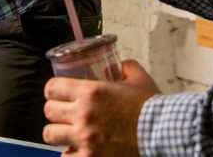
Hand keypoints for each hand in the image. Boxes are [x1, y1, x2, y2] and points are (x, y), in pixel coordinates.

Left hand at [43, 60, 158, 155]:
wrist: (163, 134)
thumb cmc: (151, 110)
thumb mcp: (138, 80)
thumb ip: (125, 68)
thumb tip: (119, 65)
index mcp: (91, 92)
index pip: (52, 88)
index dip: (54, 91)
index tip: (57, 94)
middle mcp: (83, 115)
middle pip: (49, 111)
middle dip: (56, 112)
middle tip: (65, 114)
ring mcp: (85, 139)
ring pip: (50, 135)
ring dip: (59, 133)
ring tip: (68, 133)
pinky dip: (70, 154)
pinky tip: (79, 150)